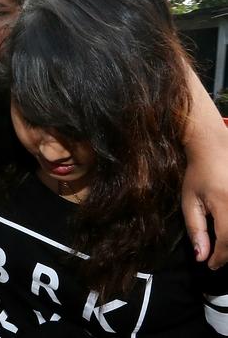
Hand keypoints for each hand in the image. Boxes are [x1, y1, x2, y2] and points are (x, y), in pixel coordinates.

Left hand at [182, 138, 227, 269]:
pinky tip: (227, 233)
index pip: (227, 240)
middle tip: (217, 257)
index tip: (211, 265)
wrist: (216, 149)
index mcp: (225, 202)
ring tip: (223, 246)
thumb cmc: (199, 174)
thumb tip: (201, 256)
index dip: (220, 257)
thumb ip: (196, 229)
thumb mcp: (190, 201)